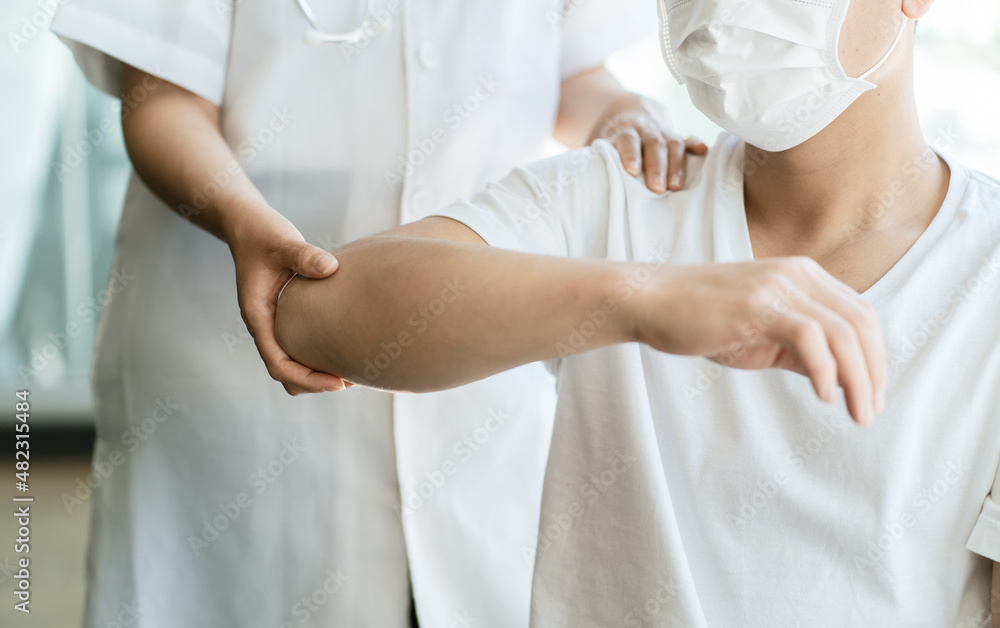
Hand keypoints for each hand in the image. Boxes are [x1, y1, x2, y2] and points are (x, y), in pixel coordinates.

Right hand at [227, 205, 347, 394]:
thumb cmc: (262, 234)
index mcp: (258, 317)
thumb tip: (331, 267)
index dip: (308, 378)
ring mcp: (275, 324)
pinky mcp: (287, 317)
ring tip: (353, 370)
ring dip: (318, 372)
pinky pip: (301, 347)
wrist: (248, 226)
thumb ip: (303, 254)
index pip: (278, 364)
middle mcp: (265, 326)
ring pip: (293, 363)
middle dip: (316, 382)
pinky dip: (320, 354)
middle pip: (286, 373)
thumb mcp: (282, 242)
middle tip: (352, 380)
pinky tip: (347, 346)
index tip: (338, 383)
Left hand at [589, 93, 707, 193]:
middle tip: (657, 189)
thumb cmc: (607, 141)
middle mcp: (643, 127)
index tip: (632, 172)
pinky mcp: (673, 134)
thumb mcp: (597, 146)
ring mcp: (660, 129)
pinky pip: (685, 137)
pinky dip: (694, 143)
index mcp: (621, 129)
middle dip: (656, 166)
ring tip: (676, 186)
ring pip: (671, 142)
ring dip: (676, 164)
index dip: (630, 154)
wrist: (621, 110)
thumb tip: (591, 183)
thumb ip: (597, 160)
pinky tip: (703, 150)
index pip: (627, 139)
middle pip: (653, 143)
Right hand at [629, 257, 886, 424]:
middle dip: (874, 372)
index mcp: (803, 276)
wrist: (650, 301)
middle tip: (870, 412)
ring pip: (843, 331)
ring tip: (856, 412)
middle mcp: (798, 274)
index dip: (875, 357)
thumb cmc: (701, 319)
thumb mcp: (761, 334)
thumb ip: (800, 351)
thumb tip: (839, 380)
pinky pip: (810, 337)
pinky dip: (825, 370)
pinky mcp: (758, 305)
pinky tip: (824, 396)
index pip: (860, 314)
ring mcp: (778, 287)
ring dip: (858, 378)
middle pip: (861, 323)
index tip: (871, 394)